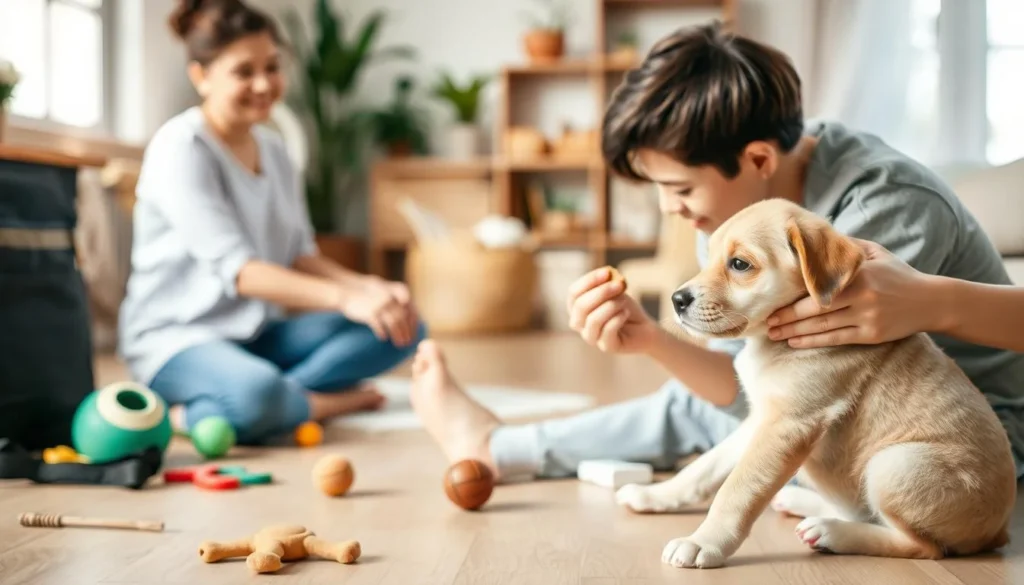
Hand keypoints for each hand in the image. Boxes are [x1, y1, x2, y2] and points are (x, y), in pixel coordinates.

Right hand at [339, 277, 418, 346]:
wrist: (348, 291)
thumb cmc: (369, 294)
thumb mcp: (386, 291)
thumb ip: (398, 300)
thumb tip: (412, 318)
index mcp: (397, 292)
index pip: (411, 310)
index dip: (413, 324)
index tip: (413, 335)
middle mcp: (390, 298)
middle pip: (403, 318)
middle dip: (407, 332)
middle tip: (408, 343)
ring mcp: (380, 305)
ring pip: (394, 323)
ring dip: (398, 335)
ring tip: (400, 344)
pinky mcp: (370, 312)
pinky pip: (379, 326)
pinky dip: (383, 333)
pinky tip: (384, 338)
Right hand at [567, 267, 658, 352]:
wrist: (643, 327)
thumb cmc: (624, 307)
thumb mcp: (614, 291)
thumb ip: (606, 283)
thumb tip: (607, 275)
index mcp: (576, 308)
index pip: (573, 293)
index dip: (589, 281)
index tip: (607, 272)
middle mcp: (579, 324)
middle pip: (581, 306)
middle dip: (602, 292)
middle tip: (620, 285)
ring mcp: (591, 337)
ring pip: (593, 319)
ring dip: (611, 306)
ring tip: (624, 301)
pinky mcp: (606, 346)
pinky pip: (607, 331)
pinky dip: (618, 318)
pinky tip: (625, 313)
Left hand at [767, 239, 936, 347]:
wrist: (931, 301)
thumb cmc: (898, 274)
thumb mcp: (874, 253)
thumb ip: (845, 248)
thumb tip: (812, 238)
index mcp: (858, 273)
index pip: (817, 284)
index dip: (792, 294)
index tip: (771, 298)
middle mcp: (861, 296)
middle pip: (814, 308)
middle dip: (786, 316)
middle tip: (764, 320)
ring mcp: (867, 317)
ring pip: (822, 326)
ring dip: (794, 331)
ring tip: (772, 333)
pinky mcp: (871, 334)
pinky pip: (836, 339)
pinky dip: (812, 341)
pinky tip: (794, 341)